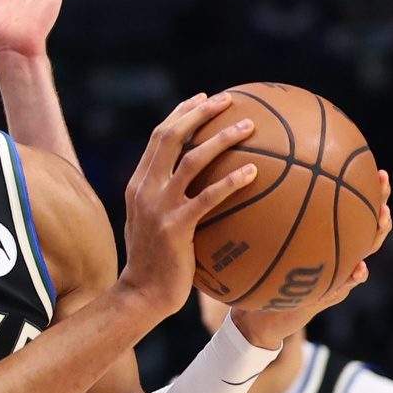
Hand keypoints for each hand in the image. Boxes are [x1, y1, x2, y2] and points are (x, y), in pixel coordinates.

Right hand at [117, 93, 257, 308]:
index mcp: (139, 184)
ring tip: (248, 126)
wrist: (142, 294)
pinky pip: (208, 197)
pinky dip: (231, 180)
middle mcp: (145, 189)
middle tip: (228, 99)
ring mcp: (158, 207)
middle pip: (170, 137)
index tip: (203, 98)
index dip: (181, 113)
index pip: (158, 137)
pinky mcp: (175, 227)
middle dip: (199, 112)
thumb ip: (169, 201)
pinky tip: (254, 172)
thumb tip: (203, 187)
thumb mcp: (153, 224)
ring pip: (191, 160)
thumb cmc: (156, 263)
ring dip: (221, 138)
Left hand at [231, 170, 392, 348]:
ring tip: (383, 218)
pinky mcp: (326, 298)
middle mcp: (337, 255)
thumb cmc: (261, 274)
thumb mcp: (260, 245)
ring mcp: (337, 277)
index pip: (350, 211)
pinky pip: (344, 286)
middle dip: (379, 205)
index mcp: (324, 240)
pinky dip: (353, 277)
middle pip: (367, 227)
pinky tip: (360, 268)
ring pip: (364, 253)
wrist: (260, 316)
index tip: (373, 168)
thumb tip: (250, 177)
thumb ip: (263, 221)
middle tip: (383, 184)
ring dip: (375, 236)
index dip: (365, 191)